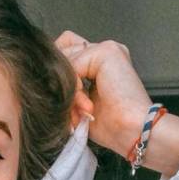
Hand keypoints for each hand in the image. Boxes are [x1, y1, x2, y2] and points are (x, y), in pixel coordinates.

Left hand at [55, 30, 152, 157]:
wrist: (132, 130)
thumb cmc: (110, 125)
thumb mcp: (80, 104)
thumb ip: (68, 87)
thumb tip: (45, 81)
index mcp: (99, 61)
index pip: (65, 50)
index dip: (57, 75)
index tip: (64, 105)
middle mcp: (103, 51)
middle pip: (62, 50)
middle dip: (60, 83)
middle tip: (73, 112)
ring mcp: (106, 48)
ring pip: (65, 61)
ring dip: (68, 92)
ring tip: (81, 112)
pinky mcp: (106, 52)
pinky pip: (73, 66)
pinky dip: (74, 89)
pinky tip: (87, 104)